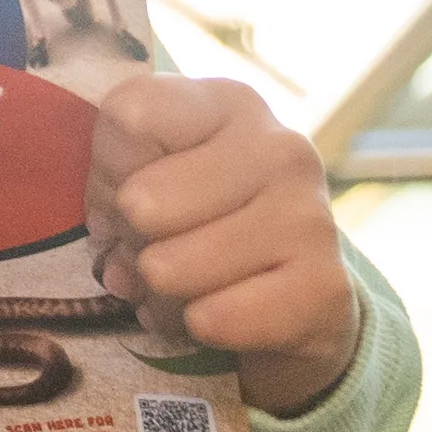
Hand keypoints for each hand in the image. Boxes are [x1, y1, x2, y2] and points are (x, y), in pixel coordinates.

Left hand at [88, 73, 364, 416]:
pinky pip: (212, 319)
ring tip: (181, 285)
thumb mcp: (146, 175)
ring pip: (170, 268)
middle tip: (155, 249)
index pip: (127, 117)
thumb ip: (114, 170)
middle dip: (132, 241)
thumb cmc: (193, 222)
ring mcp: (312, 216)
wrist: (288, 298)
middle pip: (141, 202)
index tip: (126, 191)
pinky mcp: (325, 288)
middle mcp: (282, 147)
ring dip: (160, 293)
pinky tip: (212, 316)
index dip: (106, 170)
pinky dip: (196, 328)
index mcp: (228, 103)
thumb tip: (115, 230)